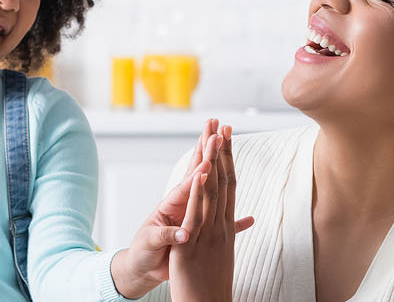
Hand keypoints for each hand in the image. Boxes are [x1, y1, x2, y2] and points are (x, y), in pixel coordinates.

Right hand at [111, 119, 253, 298]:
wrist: (145, 266)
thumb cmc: (173, 247)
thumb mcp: (203, 235)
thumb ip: (224, 224)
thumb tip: (248, 218)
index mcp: (191, 203)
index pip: (205, 173)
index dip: (216, 154)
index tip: (225, 131)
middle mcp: (177, 205)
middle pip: (192, 173)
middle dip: (203, 150)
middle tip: (212, 126)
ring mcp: (164, 219)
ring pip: (181, 196)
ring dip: (193, 179)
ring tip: (205, 163)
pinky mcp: (153, 238)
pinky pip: (165, 232)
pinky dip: (175, 228)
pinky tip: (185, 221)